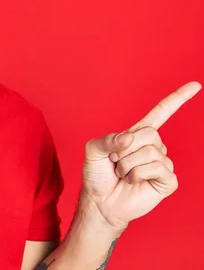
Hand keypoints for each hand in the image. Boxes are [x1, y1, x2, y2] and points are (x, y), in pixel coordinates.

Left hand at [82, 81, 200, 230]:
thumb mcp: (93, 151)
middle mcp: (153, 147)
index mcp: (137, 134)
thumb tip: (129, 138)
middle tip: (116, 162)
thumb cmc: (97, 175)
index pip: (161, 113)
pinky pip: (157, 168)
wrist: (100, 201)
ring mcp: (161, 163)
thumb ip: (107, 139)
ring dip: (128, 164)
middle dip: (126, 149)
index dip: (177, 99)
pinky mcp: (167, 180)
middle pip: (150, 134)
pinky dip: (138, 174)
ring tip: (123, 174)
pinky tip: (133, 181)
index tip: (195, 85)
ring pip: (150, 152)